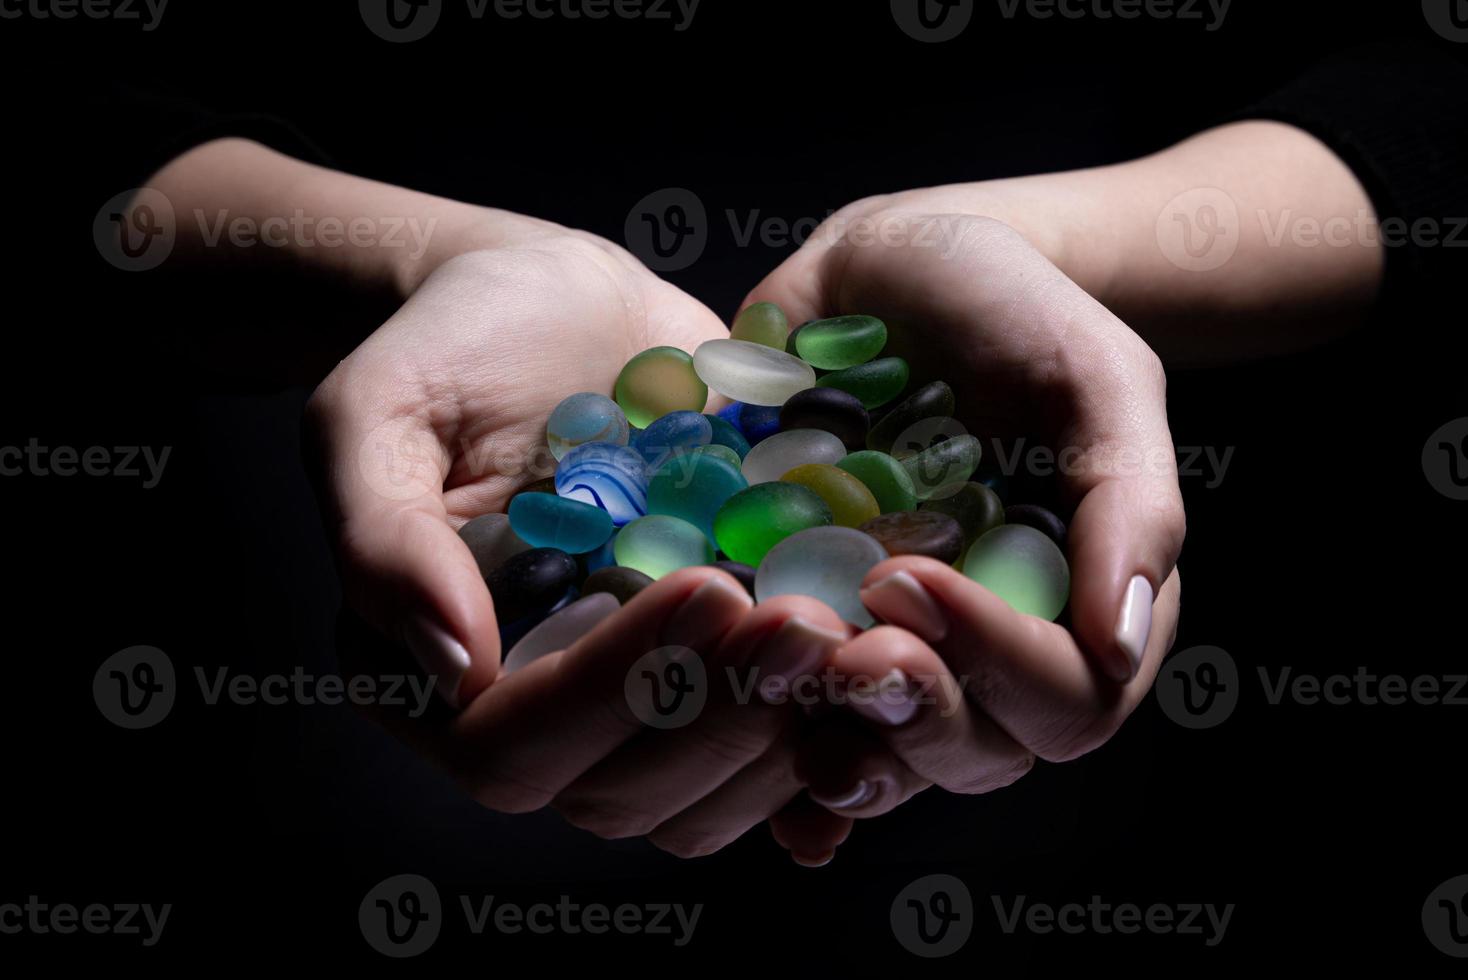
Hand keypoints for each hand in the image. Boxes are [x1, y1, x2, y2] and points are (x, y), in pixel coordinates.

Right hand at [304, 219, 872, 857]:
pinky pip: (771, 751)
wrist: (552, 306)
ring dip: (786, 729)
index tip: (702, 587)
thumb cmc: (450, 348)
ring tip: (851, 627)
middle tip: (806, 618)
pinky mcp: (709, 670)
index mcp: (435, 674)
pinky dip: (831, 736)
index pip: (513, 746)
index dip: (612, 689)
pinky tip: (885, 684)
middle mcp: (537, 710)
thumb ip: (384, 540)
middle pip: (624, 791)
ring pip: (708, 794)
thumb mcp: (375, 413)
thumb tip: (449, 668)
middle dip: (721, 712)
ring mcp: (633, 698)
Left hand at [748, 206, 1184, 801]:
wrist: (898, 271)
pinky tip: (751, 782)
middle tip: (842, 646)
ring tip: (775, 681)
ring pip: (887, 757)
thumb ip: (1129, 502)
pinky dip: (777, 756)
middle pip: (975, 753)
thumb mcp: (1096, 379)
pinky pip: (803, 725)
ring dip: (838, 746)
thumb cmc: (1016, 316)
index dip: (995, 663)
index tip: (907, 578)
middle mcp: (992, 648)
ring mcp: (900, 646)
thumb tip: (1119, 646)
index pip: (1067, 698)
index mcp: (1080, 604)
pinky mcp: (814, 629)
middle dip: (911, 710)